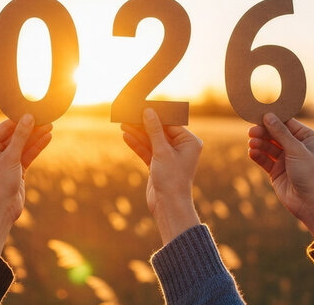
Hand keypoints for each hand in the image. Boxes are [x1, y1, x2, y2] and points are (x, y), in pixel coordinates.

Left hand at [0, 114, 52, 252]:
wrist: (1, 210)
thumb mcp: (11, 157)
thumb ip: (21, 136)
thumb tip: (28, 117)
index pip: (5, 127)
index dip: (20, 119)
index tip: (34, 110)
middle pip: (15, 135)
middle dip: (30, 128)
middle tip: (46, 118)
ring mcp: (5, 159)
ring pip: (23, 144)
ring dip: (36, 136)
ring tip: (50, 126)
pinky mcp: (15, 168)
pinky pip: (27, 154)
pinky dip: (36, 147)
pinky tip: (47, 138)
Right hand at [121, 108, 201, 244]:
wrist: (168, 206)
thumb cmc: (172, 179)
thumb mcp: (162, 151)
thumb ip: (154, 130)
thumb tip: (148, 112)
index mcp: (190, 142)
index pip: (171, 123)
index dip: (155, 115)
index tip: (142, 107)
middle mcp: (181, 148)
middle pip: (159, 131)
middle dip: (144, 125)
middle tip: (129, 115)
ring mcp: (169, 156)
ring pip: (151, 141)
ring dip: (138, 134)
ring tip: (123, 125)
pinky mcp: (158, 165)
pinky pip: (147, 151)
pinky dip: (137, 145)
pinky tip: (126, 137)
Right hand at [247, 113, 313, 242]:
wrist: (310, 202)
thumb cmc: (310, 174)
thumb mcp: (296, 149)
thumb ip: (280, 132)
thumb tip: (268, 116)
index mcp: (306, 138)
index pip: (287, 123)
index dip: (273, 119)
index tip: (259, 115)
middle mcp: (296, 147)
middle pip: (275, 134)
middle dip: (263, 133)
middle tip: (251, 132)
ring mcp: (285, 159)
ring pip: (268, 146)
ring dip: (259, 144)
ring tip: (252, 144)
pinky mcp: (276, 171)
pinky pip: (264, 159)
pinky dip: (258, 155)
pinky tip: (252, 153)